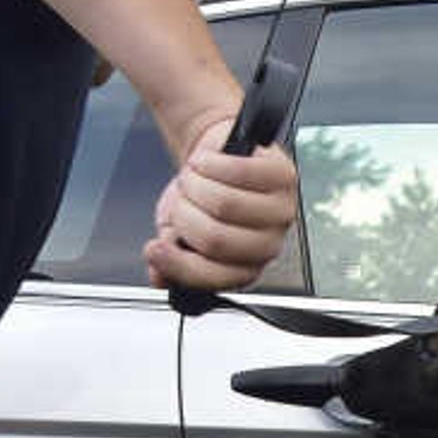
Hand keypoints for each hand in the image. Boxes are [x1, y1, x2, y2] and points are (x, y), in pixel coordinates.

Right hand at [147, 114, 300, 294]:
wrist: (215, 159)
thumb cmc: (202, 199)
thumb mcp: (175, 232)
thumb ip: (168, 259)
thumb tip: (159, 275)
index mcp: (242, 269)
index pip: (213, 278)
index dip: (178, 264)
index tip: (154, 248)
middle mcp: (267, 246)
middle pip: (215, 239)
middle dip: (183, 215)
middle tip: (180, 201)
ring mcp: (280, 212)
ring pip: (225, 204)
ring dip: (194, 185)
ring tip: (192, 179)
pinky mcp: (283, 177)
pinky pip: (238, 172)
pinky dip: (208, 162)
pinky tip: (204, 162)